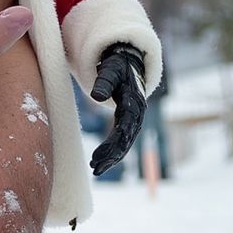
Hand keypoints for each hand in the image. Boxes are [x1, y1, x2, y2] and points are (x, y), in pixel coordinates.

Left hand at [89, 43, 146, 175]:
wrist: (130, 62)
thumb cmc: (117, 65)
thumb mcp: (111, 69)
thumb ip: (104, 81)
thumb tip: (96, 96)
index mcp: (134, 103)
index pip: (124, 128)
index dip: (112, 144)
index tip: (98, 156)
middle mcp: (138, 114)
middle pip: (126, 140)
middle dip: (111, 156)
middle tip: (95, 169)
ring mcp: (135, 119)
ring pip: (126, 143)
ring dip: (112, 158)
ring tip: (96, 170)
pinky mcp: (130, 122)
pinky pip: (123, 140)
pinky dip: (113, 152)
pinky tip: (101, 162)